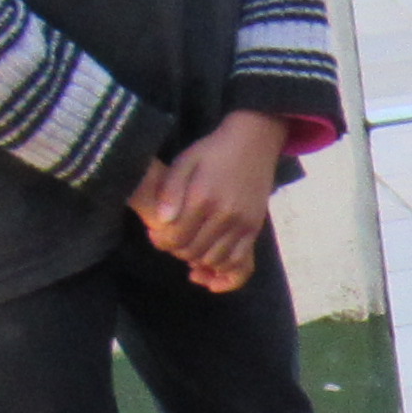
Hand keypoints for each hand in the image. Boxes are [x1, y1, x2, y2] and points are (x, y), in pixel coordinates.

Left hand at [135, 113, 285, 291]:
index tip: (157, 235)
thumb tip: (161, 222)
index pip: (175, 238)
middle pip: (193, 252)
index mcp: (202, 198)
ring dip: (198, 260)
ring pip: (214, 260)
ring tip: (190, 247)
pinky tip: (210, 264)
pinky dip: (223, 269)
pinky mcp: (255, 229)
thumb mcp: (183, 162)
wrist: (253, 143)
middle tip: (173, 239)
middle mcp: (224, 216)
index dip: (161, 242)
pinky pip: (239, 262)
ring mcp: (243, 224)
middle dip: (177, 251)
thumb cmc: (212, 152)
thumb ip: (170, 191)